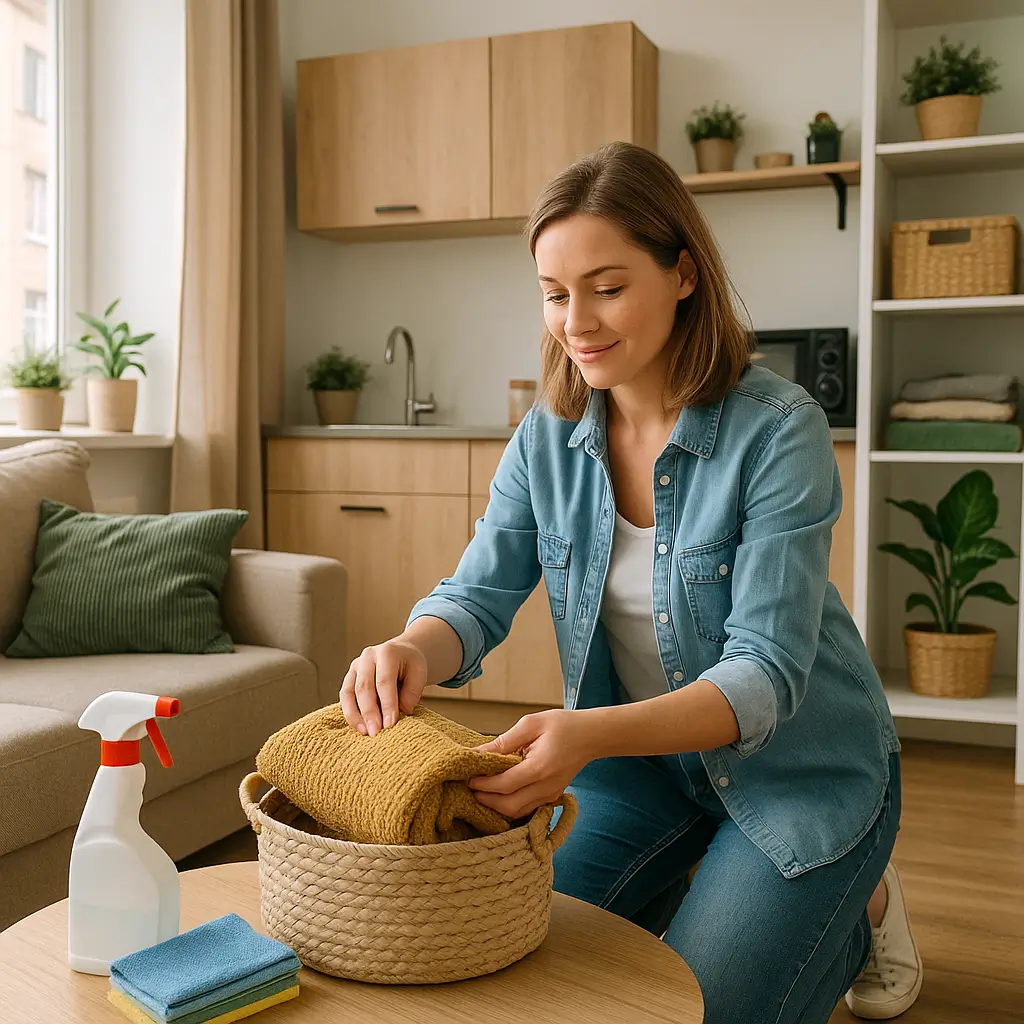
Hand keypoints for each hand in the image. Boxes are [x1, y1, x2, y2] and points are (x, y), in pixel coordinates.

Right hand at [339, 637, 427, 736]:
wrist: (401, 653)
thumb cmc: (411, 665)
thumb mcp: (419, 673)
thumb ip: (412, 692)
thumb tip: (402, 712)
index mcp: (387, 652)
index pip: (384, 681)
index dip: (387, 704)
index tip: (390, 724)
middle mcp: (367, 657)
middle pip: (364, 687)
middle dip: (369, 712)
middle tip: (376, 733)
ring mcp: (355, 666)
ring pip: (349, 692)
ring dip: (355, 715)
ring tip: (365, 732)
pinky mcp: (349, 677)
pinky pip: (344, 696)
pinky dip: (350, 713)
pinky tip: (359, 727)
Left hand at [469, 709, 594, 818]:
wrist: (591, 736)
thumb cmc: (562, 725)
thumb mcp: (530, 724)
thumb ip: (503, 741)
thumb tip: (478, 753)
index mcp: (540, 767)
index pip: (504, 784)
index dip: (483, 785)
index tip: (467, 778)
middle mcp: (546, 787)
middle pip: (509, 806)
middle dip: (486, 800)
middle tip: (470, 788)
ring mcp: (550, 795)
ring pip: (517, 812)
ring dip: (496, 805)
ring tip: (481, 791)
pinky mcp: (552, 797)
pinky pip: (526, 808)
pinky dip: (509, 805)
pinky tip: (499, 793)